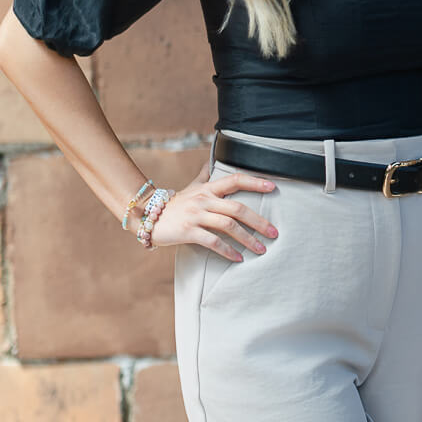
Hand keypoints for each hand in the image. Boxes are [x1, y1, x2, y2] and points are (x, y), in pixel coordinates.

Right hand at [147, 164, 278, 258]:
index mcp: (207, 188)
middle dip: (259, 221)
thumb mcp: (190, 188)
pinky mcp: (187, 231)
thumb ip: (203, 177)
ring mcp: (195, 215)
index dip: (254, 182)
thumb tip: (211, 162)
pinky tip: (238, 258)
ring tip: (261, 249)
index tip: (273, 187)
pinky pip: (212, 241)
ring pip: (228, 225)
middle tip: (274, 233)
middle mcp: (203, 199)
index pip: (235, 179)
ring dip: (248, 239)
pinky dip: (228, 251)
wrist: (147, 215)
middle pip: (237, 208)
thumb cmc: (173, 204)